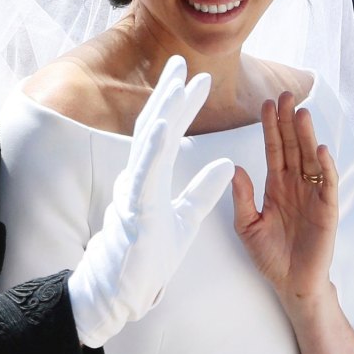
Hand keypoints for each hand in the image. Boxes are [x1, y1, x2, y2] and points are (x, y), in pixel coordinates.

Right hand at [68, 55, 233, 347]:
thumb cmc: (149, 257)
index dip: (181, 105)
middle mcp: (139, 178)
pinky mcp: (135, 209)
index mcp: (151, 178)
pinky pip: (145, 173)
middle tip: (180, 61)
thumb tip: (229, 164)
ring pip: (148, 143)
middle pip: (153, 127)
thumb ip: (203, 191)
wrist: (125, 291)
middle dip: (167, 93)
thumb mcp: (186, 219)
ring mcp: (134, 191)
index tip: (197, 79)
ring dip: (163, 111)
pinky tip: (163, 124)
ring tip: (176, 82)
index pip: (167, 134)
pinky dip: (154, 147)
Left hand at [232, 92, 337, 305]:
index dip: (270, 127)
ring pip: (309, 158)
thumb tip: (234, 168)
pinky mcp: (326, 209)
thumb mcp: (247, 225)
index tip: (265, 104)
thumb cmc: (269, 255)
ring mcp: (312, 194)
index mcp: (275, 185)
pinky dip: (324, 166)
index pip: (273, 149)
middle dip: (288, 121)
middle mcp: (295, 184)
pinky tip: (319, 149)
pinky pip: (326, 184)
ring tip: (301, 113)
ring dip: (306, 136)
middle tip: (285, 94)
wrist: (291, 283)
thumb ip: (241, 198)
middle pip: (292, 146)